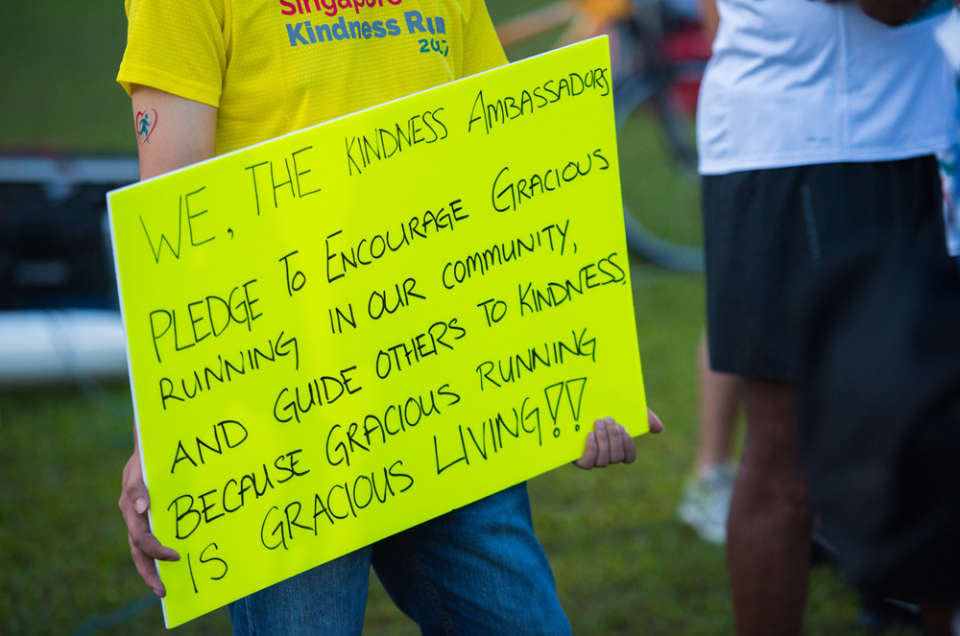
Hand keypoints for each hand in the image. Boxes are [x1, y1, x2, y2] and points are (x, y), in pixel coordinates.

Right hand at [119, 443, 179, 595]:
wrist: (150, 445)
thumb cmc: (145, 457)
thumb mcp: (139, 468)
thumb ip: (138, 487)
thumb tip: (142, 507)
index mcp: (130, 509)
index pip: (142, 539)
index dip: (157, 551)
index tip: (176, 556)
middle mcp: (133, 517)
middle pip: (138, 553)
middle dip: (149, 573)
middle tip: (163, 592)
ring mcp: (139, 517)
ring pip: (142, 549)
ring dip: (153, 568)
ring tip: (165, 585)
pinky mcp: (148, 514)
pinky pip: (152, 536)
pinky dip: (160, 551)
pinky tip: (174, 560)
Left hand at [574, 409, 663, 469]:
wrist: (575, 401)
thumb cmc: (603, 406)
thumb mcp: (626, 408)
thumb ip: (644, 417)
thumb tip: (659, 429)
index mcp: (618, 447)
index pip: (629, 457)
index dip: (628, 445)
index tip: (624, 428)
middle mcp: (606, 456)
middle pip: (617, 458)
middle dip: (615, 438)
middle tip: (609, 419)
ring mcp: (592, 459)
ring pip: (603, 461)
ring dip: (603, 441)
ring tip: (598, 422)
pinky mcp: (577, 459)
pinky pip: (587, 464)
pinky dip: (591, 450)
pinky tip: (589, 435)